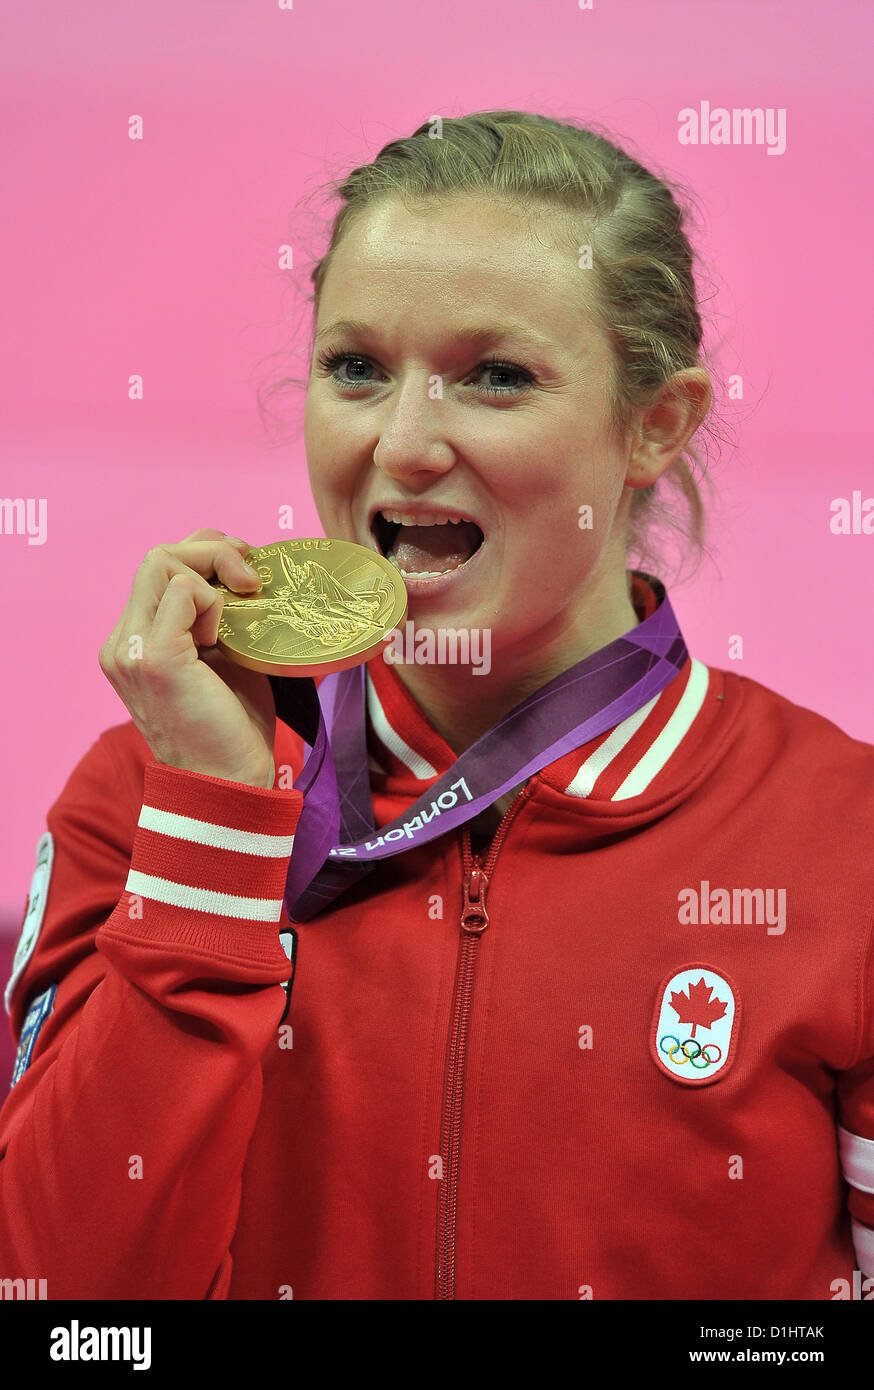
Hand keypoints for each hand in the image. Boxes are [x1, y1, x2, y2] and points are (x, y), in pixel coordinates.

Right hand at [99, 528, 278, 787]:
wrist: (226, 783)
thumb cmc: (231, 727)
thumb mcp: (222, 658)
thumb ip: (215, 617)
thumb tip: (240, 574)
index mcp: (134, 641)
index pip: (159, 566)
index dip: (205, 554)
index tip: (247, 575)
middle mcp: (123, 642)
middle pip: (158, 555)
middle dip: (214, 551)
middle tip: (252, 578)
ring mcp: (132, 648)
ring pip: (163, 561)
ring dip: (213, 574)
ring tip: (236, 618)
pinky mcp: (154, 658)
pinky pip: (183, 591)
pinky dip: (213, 602)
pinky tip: (224, 638)